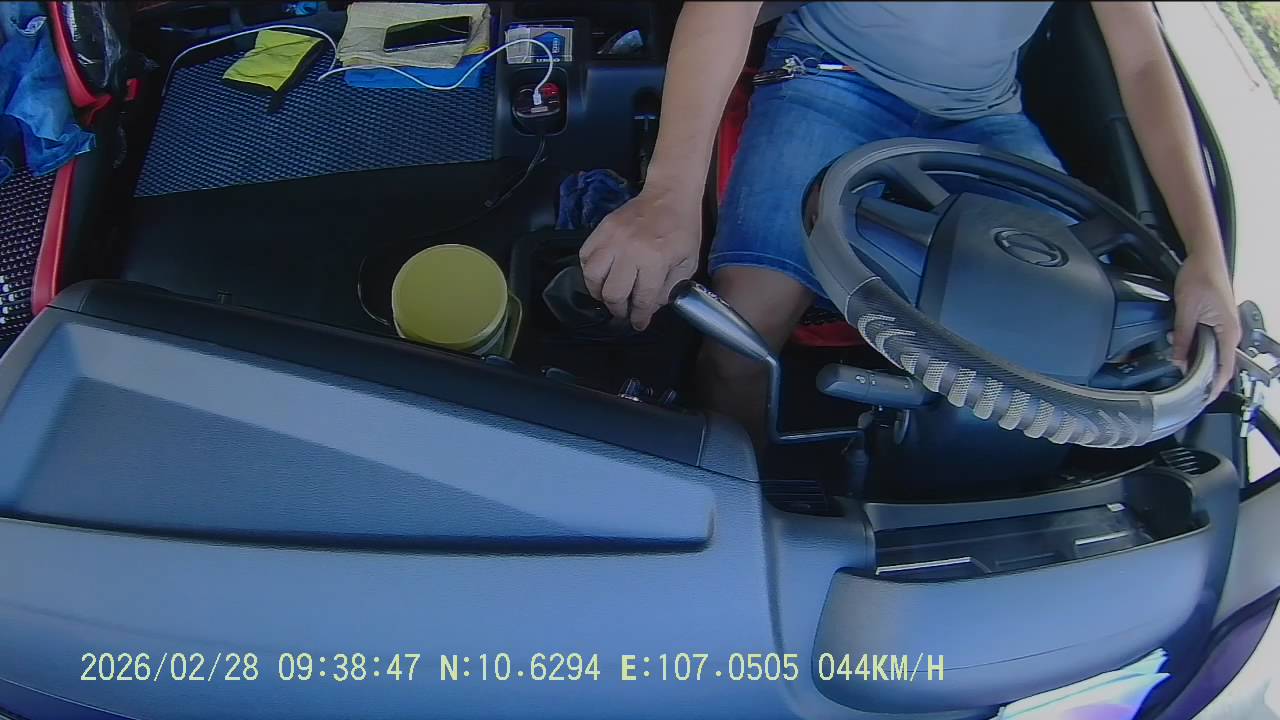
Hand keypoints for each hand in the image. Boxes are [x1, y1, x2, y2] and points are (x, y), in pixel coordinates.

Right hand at [579, 186, 701, 330]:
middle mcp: (631, 251)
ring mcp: (612, 238)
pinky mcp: (602, 228)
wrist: (670, 195)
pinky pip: (585, 256)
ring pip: (593, 276)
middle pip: (613, 293)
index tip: (638, 324)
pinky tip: (600, 274)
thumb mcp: (688, 262)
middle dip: (618, 310)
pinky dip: (589, 270)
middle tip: (623, 312)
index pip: (642, 299)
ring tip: (607, 295)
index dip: (639, 317)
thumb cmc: (682, 228)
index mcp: (656, 260)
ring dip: (598, 292)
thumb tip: (651, 306)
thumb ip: (671, 288)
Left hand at [1171, 252, 1240, 396]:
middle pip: (1219, 363)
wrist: (1204, 257)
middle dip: (1203, 377)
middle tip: (1187, 391)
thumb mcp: (1186, 311)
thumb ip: (1183, 338)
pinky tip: (1183, 350)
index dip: (1214, 387)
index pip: (1225, 368)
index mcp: (1228, 332)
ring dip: (1198, 362)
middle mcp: (1231, 331)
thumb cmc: (1200, 277)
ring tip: (1182, 372)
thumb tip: (1179, 360)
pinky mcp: (1217, 320)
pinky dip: (1198, 349)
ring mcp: (1225, 326)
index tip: (1203, 400)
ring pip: (1213, 353)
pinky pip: (1210, 341)